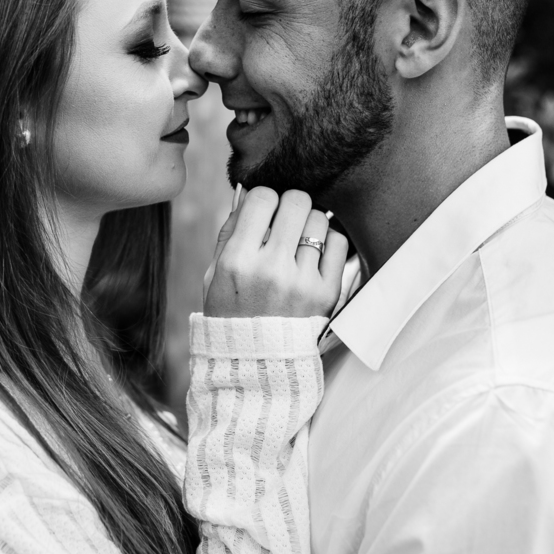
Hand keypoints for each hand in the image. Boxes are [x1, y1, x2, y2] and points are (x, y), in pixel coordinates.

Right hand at [204, 186, 347, 318]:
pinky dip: (328, 241)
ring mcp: (302, 282)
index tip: (263, 212)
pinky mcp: (326, 293)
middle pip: (296, 201)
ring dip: (309, 223)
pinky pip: (338, 243)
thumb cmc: (230, 312)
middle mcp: (271, 269)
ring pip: (319, 218)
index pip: (262, 197)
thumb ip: (229, 231)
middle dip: (289, 205)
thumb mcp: (215, 273)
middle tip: (284, 221)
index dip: (263, 199)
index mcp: (238, 261)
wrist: (254, 361)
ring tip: (298, 240)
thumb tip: (247, 192)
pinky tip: (314, 254)